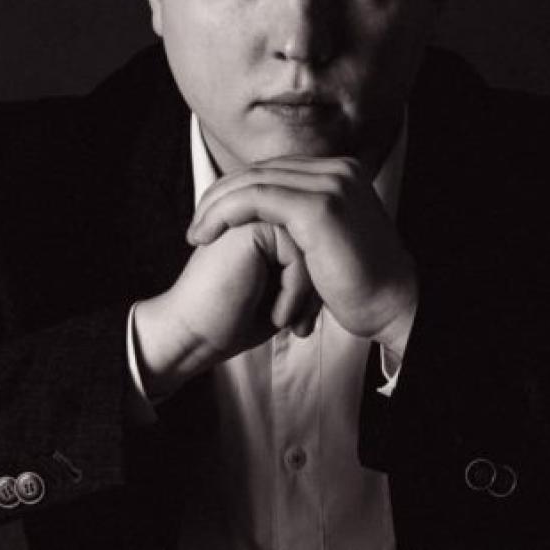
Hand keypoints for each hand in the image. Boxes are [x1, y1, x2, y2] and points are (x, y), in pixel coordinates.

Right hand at [133, 220, 316, 398]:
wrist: (195, 336)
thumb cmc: (239, 320)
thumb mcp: (287, 292)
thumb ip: (309, 265)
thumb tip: (354, 267)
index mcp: (270, 222)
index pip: (320, 242)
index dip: (316, 285)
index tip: (303, 318)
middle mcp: (263, 213)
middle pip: (320, 242)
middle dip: (315, 288)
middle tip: (300, 323)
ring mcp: (255, 214)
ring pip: (314, 247)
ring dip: (305, 293)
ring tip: (288, 321)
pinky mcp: (250, 224)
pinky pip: (298, 252)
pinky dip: (295, 291)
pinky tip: (277, 316)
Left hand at [188, 156, 417, 351]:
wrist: (394, 308)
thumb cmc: (361, 286)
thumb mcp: (331, 241)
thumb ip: (306, 222)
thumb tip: (274, 222)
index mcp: (342, 172)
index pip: (275, 169)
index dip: (237, 190)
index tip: (210, 217)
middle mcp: (338, 169)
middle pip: (262, 170)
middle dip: (221, 195)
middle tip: (196, 224)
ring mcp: (331, 183)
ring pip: (254, 181)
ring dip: (216, 206)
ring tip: (197, 233)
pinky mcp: (320, 206)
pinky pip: (257, 198)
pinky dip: (226, 212)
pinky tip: (208, 233)